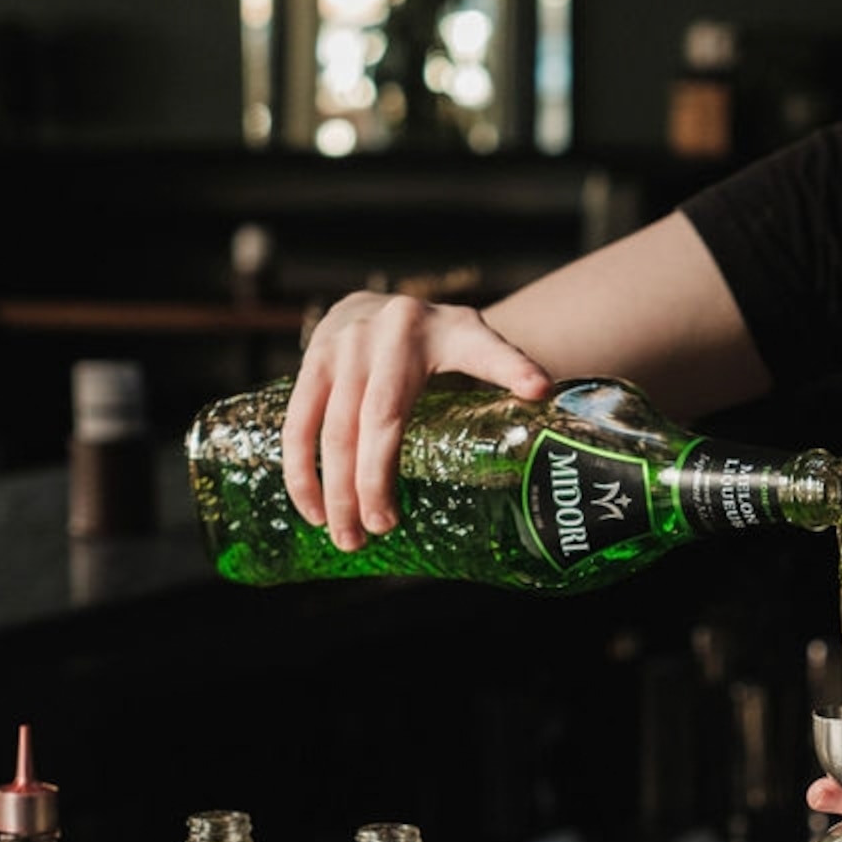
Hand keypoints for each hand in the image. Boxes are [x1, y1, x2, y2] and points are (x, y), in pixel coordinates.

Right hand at [282, 289, 555, 548]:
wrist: (393, 304)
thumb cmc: (444, 338)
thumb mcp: (480, 343)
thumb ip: (508, 366)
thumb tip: (545, 393)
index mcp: (442, 328)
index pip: (461, 368)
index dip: (493, 382)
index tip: (525, 400)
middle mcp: (385, 332)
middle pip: (373, 420)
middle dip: (370, 483)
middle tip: (379, 531)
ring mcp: (341, 344)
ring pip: (329, 428)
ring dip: (332, 489)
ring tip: (346, 537)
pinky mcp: (310, 359)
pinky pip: (296, 422)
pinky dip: (300, 470)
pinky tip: (312, 510)